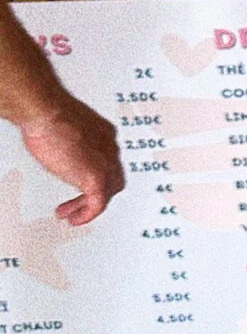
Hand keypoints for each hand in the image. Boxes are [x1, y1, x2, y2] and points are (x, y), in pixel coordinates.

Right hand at [19, 95, 124, 224]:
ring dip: (89, 204)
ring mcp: (105, 164)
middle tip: (80, 201)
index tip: (80, 178)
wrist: (47, 114)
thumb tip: (59, 152)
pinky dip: (88, 213)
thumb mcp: (63, 130)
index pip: (107, 159)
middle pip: (113, 177)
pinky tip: (77, 219)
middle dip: (95, 191)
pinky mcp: (96, 178)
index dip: (96, 171)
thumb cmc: (49, 115)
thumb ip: (68, 143)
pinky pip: (98, 204)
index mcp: (105, 134)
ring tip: (73, 214)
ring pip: (107, 192)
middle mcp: (110, 148)